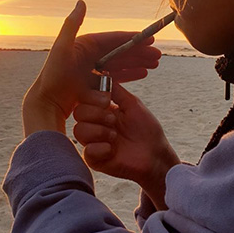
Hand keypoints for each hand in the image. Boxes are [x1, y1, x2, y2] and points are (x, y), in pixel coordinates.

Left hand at [22, 1, 161, 135]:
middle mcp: (90, 55)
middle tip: (158, 55)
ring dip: (138, 63)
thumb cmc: (53, 75)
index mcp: (86, 44)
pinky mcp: (94, 84)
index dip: (133, 39)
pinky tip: (143, 74)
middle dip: (141, 53)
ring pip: (121, 64)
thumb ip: (72, 24)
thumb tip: (81, 2)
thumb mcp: (62, 47)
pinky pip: (116, 77)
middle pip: (121, 52)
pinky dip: (130, 75)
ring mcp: (93, 70)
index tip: (151, 39)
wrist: (46, 101)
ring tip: (155, 64)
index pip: (115, 40)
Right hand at [73, 83, 179, 209]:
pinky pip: (87, 151)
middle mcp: (94, 124)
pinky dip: (101, 148)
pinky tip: (113, 150)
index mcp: (102, 110)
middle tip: (113, 121)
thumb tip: (101, 73)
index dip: (92, 97)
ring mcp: (93, 142)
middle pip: (78, 113)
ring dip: (99, 131)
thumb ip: (115, 90)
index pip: (84, 98)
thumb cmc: (146, 129)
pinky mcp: (94, 159)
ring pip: (79, 131)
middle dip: (96, 114)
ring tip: (115, 137)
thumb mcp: (132, 104)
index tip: (107, 100)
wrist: (155, 154)